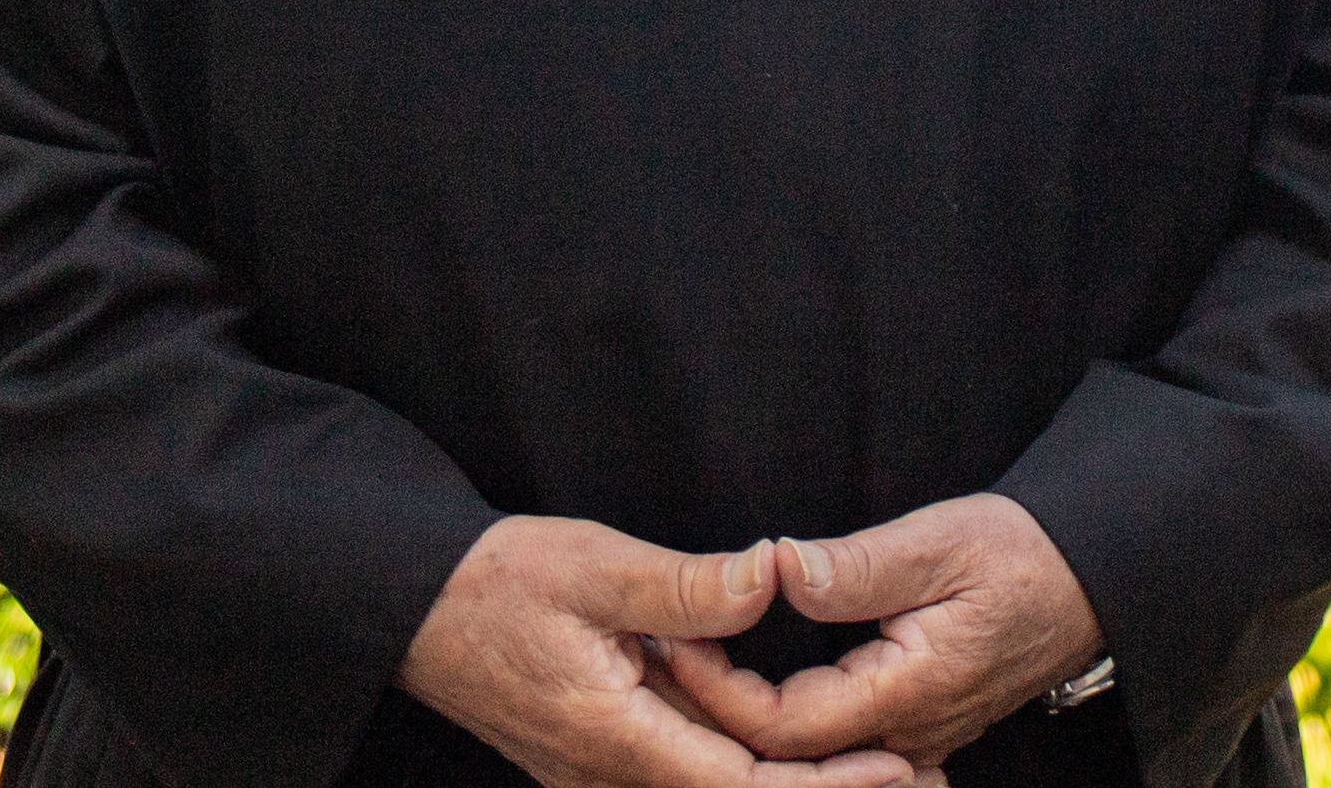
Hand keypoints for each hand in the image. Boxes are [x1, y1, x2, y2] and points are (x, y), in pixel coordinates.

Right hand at [402, 517, 921, 787]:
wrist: (410, 607)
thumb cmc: (496, 581)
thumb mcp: (594, 565)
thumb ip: (686, 585)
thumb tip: (771, 580)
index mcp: (618, 739)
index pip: (743, 785)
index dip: (824, 786)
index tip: (897, 770)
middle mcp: (611, 776)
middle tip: (920, 777)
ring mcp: (602, 773)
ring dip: (791, 783)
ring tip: (877, 767)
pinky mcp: (598, 756)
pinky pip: (687, 773)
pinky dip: (749, 766)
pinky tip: (790, 747)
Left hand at [664, 494, 1103, 781]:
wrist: (1089, 581)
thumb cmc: (1019, 555)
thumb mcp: (938, 542)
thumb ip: (855, 567)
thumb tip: (777, 571)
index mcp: (907, 694)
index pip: (785, 727)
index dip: (719, 691)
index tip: (675, 637)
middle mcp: (907, 735)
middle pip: (787, 754)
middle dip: (717, 710)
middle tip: (662, 652)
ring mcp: (913, 739)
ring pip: (809, 755)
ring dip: (744, 717)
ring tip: (689, 663)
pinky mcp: (915, 727)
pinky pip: (835, 743)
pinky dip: (782, 720)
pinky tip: (746, 686)